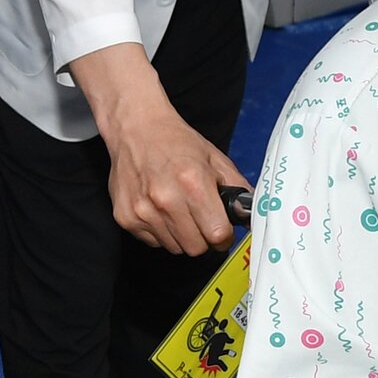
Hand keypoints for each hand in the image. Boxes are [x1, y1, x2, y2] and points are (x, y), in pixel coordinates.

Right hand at [70, 42, 248, 254]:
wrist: (136, 129)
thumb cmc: (176, 143)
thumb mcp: (215, 160)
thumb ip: (237, 188)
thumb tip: (251, 214)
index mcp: (193, 183)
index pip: (217, 234)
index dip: (224, 236)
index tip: (222, 231)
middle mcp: (166, 199)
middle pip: (196, 248)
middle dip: (204, 238)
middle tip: (201, 221)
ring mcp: (143, 210)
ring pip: (175, 248)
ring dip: (182, 236)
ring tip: (179, 210)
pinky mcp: (126, 217)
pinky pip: (154, 242)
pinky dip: (161, 232)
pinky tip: (160, 209)